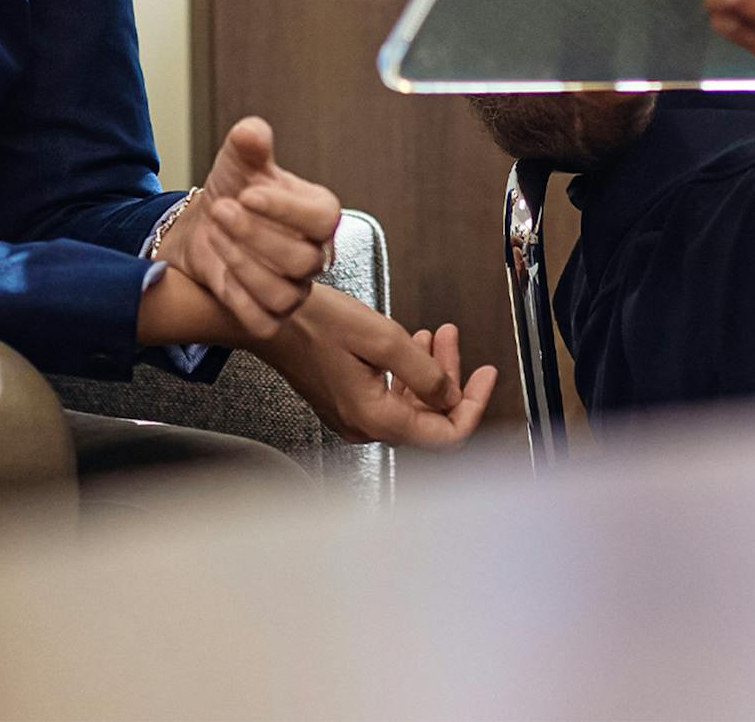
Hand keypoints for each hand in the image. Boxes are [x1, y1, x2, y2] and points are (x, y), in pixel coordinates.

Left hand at [154, 116, 341, 336]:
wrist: (206, 226)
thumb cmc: (234, 191)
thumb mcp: (238, 161)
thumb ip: (249, 143)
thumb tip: (251, 132)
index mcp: (318, 214)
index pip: (323, 217)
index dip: (286, 209)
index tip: (248, 193)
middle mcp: (313, 255)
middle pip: (302, 260)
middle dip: (255, 235)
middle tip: (221, 210)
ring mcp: (295, 289)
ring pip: (283, 293)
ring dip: (242, 264)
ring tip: (216, 234)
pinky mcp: (271, 316)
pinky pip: (263, 320)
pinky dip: (238, 298)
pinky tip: (220, 271)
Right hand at [257, 285, 496, 447]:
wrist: (268, 319)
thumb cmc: (312, 324)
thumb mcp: (381, 338)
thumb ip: (424, 371)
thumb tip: (450, 395)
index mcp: (376, 417)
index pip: (445, 434)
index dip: (473, 405)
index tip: (486, 375)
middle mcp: (365, 425)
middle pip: (429, 418)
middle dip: (449, 377)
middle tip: (453, 340)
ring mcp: (353, 416)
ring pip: (410, 405)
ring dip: (428, 372)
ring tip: (435, 336)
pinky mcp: (346, 401)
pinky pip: (390, 396)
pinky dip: (406, 373)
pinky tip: (409, 346)